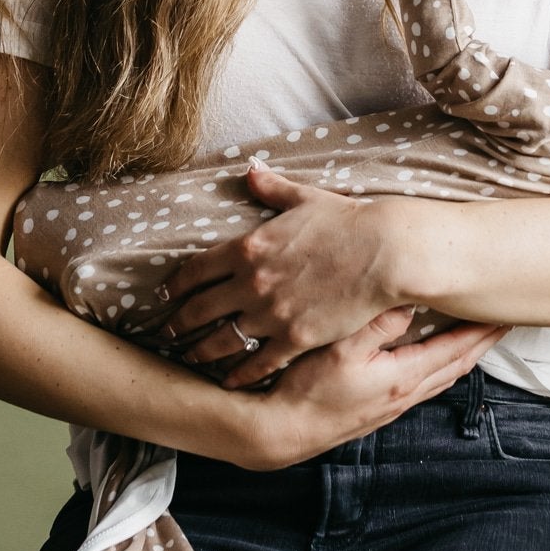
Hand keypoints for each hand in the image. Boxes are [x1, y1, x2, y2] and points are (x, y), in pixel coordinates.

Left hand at [154, 164, 404, 386]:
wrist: (384, 252)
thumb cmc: (347, 221)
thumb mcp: (305, 198)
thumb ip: (272, 188)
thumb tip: (250, 169)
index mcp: (249, 246)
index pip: (197, 269)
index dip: (175, 284)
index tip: (164, 294)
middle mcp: (251, 282)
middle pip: (200, 308)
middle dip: (178, 322)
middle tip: (166, 331)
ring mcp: (272, 313)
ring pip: (222, 340)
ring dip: (201, 350)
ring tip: (190, 357)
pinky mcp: (295, 338)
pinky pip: (258, 362)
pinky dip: (240, 374)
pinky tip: (230, 381)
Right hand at [234, 306, 510, 469]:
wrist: (280, 432)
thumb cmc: (307, 390)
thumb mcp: (342, 348)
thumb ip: (379, 324)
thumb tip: (410, 300)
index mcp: (402, 377)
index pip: (456, 349)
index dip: (481, 330)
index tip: (504, 313)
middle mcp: (404, 395)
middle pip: (456, 366)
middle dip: (480, 343)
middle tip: (500, 321)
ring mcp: (391, 406)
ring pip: (440, 377)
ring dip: (461, 356)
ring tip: (475, 337)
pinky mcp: (377, 410)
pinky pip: (422, 384)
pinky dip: (439, 367)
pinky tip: (432, 360)